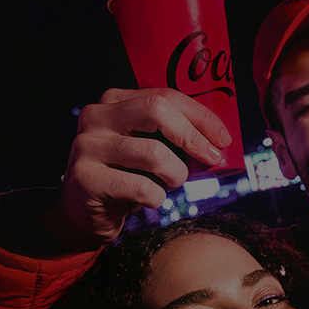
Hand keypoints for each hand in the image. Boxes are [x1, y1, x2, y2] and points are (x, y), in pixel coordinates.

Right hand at [51, 87, 231, 249]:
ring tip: (171, 184)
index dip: (200, 116)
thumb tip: (219, 141)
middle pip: (157, 111)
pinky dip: (157, 198)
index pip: (165, 96)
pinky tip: (150, 200)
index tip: (224, 139)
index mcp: (115, 101)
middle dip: (193, 137)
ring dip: (176, 175)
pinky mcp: (85, 178)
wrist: (84, 212)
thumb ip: (174, 136)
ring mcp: (87, 145)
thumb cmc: (127, 176)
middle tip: (212, 158)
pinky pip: (141, 187)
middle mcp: (96, 116)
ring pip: (154, 154)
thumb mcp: (148, 147)